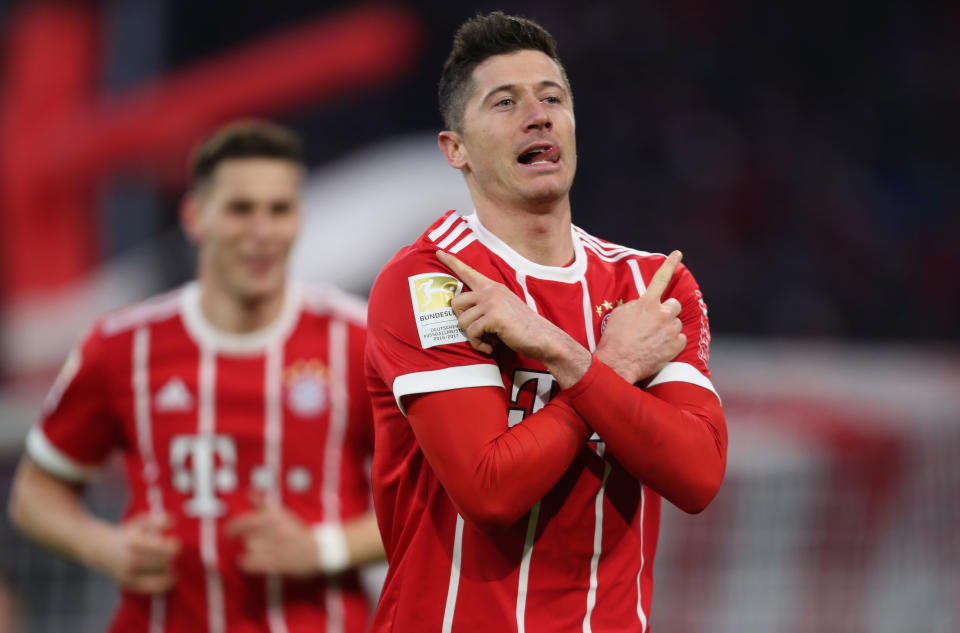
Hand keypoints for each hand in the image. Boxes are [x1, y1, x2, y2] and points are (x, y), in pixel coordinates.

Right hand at [92, 514, 179, 593]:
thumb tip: (173, 521)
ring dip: (168, 571)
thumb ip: (157, 521)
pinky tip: (170, 580)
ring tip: (170, 566)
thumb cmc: (127, 535)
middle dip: (171, 559)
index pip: (162, 548)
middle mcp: (131, 560)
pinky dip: (162, 585)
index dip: (174, 547)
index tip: (177, 545)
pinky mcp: (128, 584)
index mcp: (135, 542)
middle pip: (163, 563)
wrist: (102, 549)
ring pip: (159, 575)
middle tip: (173, 556)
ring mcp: (129, 574)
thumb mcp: (140, 523)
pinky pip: (150, 588)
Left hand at [226, 493, 319, 577]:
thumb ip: (262, 503)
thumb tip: (248, 492)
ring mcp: (273, 548)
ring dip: (251, 548)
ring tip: (258, 548)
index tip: (227, 531)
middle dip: (247, 538)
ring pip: (250, 548)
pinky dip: (246, 563)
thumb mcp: (281, 513)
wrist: (317, 549)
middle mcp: (271, 532)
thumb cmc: (297, 531)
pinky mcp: (274, 563)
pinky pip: (252, 564)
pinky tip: (247, 561)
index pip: (244, 522)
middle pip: (246, 536)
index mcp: (273, 518)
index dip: (232, 528)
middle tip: (253, 539)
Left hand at [436, 250, 590, 386]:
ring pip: (462, 321)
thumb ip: (486, 305)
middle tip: (479, 331)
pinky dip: (479, 344)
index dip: (451, 262)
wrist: (543, 338)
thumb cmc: (522, 328)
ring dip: (473, 337)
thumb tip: (463, 315)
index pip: (468, 272)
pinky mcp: (493, 317)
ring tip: (490, 340)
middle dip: (462, 321)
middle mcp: (490, 291)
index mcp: (493, 287)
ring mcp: (491, 302)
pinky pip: (472, 333)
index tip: (438, 252)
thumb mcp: (503, 308)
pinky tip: (492, 346)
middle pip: (456, 303)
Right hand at [595, 250, 685, 384]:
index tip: (678, 254)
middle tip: (656, 321)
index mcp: (647, 303)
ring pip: (677, 323)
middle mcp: (662, 314)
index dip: (670, 264)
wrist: (617, 363)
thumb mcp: (620, 314)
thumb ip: (637, 306)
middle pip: (674, 305)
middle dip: (667, 311)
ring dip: (668, 328)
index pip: (661, 278)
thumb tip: (644, 305)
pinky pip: (681, 339)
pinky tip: (659, 347)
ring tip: (653, 338)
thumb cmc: (614, 338)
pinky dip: (673, 343)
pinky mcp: (675, 346)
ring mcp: (670, 330)